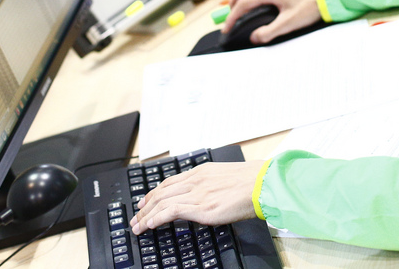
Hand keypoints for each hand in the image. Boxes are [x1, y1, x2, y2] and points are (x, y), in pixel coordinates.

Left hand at [130, 161, 262, 232]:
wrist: (263, 184)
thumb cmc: (251, 181)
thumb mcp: (225, 177)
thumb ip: (211, 185)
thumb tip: (206, 196)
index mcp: (201, 172)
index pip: (169, 182)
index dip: (153, 194)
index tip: (145, 202)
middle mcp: (195, 181)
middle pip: (161, 192)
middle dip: (144, 206)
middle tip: (135, 217)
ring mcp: (197, 194)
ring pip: (162, 202)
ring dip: (146, 216)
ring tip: (137, 226)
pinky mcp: (202, 208)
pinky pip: (171, 212)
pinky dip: (157, 219)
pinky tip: (150, 225)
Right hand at [223, 0, 320, 43]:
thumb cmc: (310, 9)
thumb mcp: (289, 24)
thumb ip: (269, 32)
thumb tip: (254, 37)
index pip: (243, 4)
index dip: (232, 17)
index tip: (227, 28)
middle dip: (232, 2)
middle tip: (230, 16)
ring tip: (239, 11)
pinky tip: (255, 6)